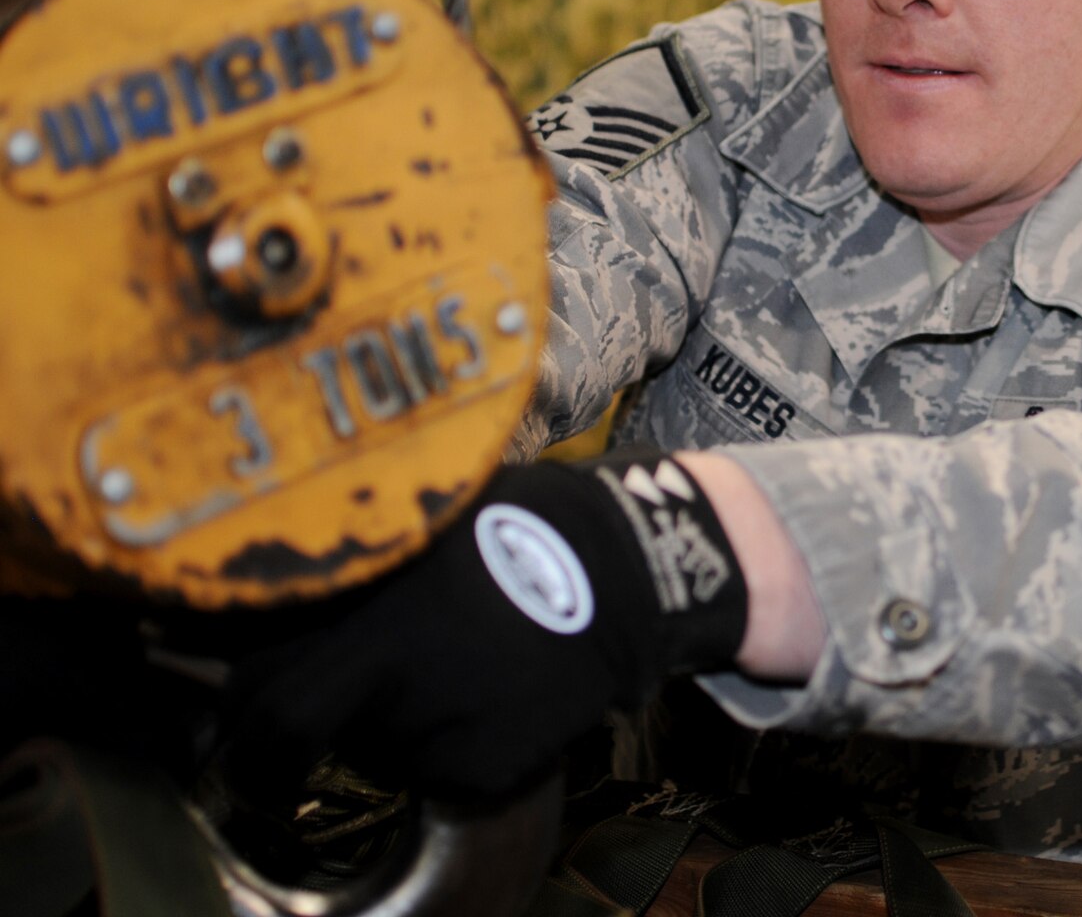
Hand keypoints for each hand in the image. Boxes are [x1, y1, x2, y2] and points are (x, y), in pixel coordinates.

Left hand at [226, 453, 747, 801]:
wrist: (628, 566)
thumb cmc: (516, 527)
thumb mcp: (416, 523)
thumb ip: (341, 569)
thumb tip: (248, 613)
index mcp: (346, 598)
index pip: (247, 680)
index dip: (238, 702)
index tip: (243, 706)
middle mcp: (371, 668)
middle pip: (278, 736)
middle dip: (281, 740)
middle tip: (308, 727)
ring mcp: (424, 724)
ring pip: (369, 750)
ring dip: (389, 726)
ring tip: (451, 670)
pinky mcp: (475, 768)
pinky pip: (440, 771)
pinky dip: (457, 745)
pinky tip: (495, 693)